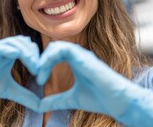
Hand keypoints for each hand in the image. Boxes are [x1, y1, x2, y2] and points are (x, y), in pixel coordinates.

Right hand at [0, 36, 40, 110]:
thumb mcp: (10, 91)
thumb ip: (25, 95)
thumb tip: (42, 106)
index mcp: (9, 54)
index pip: (29, 47)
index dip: (39, 58)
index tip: (44, 73)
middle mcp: (4, 48)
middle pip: (27, 42)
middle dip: (37, 55)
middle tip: (43, 71)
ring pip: (20, 42)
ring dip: (31, 54)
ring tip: (37, 69)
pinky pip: (8, 47)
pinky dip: (21, 54)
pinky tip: (29, 66)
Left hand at [37, 41, 152, 126]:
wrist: (118, 102)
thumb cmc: (100, 99)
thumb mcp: (71, 99)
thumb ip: (56, 100)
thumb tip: (40, 106)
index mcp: (74, 60)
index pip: (52, 52)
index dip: (41, 63)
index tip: (38, 80)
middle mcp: (77, 54)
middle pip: (51, 47)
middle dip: (39, 59)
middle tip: (34, 76)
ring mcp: (81, 54)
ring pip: (55, 46)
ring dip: (42, 60)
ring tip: (38, 76)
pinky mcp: (84, 57)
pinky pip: (61, 49)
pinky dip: (48, 60)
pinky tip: (43, 75)